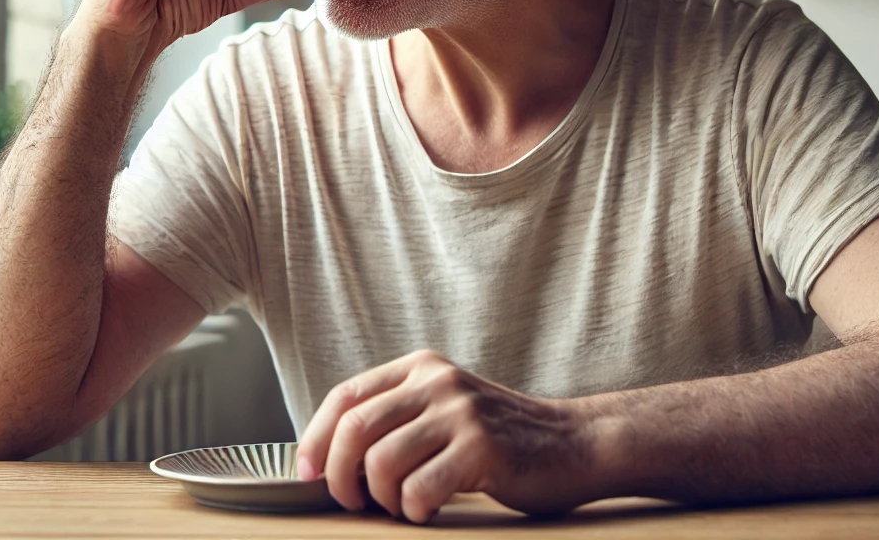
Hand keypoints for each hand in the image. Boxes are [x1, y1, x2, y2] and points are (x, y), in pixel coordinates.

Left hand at [296, 349, 600, 523]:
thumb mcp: (445, 406)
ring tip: (402, 505)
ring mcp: (460, 412)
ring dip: (381, 500)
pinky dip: (414, 511)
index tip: (307, 475)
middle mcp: (437, 381)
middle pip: (355, 429)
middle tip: (352, 503)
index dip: (315, 438)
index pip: (346, 396)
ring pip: (381, 463)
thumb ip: (398, 415)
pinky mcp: (481, 448)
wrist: (570, 442)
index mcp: (421, 366)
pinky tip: (431, 510)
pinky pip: (418, 490)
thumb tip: (327, 457)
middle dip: (339, 477)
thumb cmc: (498, 437)